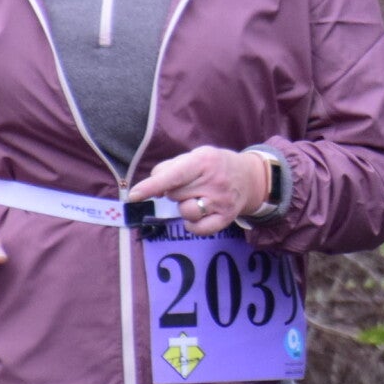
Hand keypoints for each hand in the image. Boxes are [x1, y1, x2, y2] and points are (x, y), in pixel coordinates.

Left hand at [128, 146, 267, 236]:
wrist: (249, 177)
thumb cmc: (215, 165)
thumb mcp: (196, 155)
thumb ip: (172, 167)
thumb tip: (154, 187)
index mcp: (204, 161)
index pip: (173, 176)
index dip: (152, 186)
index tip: (133, 195)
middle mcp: (214, 181)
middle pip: (175, 194)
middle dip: (175, 191)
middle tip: (190, 184)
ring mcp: (221, 201)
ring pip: (185, 211)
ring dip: (183, 206)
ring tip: (196, 198)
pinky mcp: (226, 218)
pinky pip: (198, 228)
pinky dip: (192, 224)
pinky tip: (198, 214)